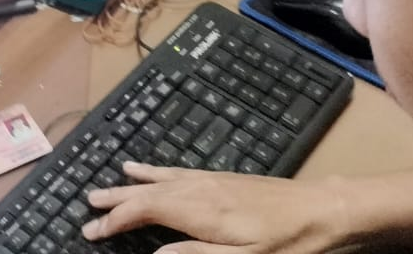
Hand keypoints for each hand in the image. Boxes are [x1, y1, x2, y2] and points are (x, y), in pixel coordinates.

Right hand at [83, 162, 353, 253]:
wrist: (324, 209)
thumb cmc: (288, 243)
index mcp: (202, 211)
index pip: (146, 212)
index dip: (116, 220)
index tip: (91, 229)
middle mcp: (202, 190)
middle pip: (149, 192)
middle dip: (117, 199)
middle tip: (88, 203)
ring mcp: (213, 181)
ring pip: (162, 180)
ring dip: (133, 184)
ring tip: (108, 183)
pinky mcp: (225, 179)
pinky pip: (180, 173)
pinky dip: (158, 172)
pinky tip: (151, 170)